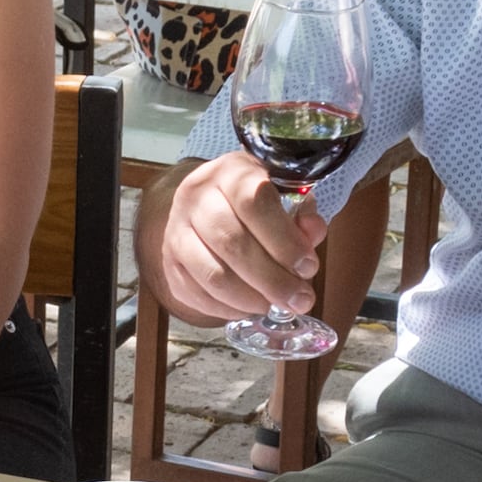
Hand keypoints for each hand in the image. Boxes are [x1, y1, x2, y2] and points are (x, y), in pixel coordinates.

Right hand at [153, 156, 327, 323]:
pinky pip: (199, 296)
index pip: (253, 202)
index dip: (284, 239)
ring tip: (276, 305)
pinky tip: (251, 306)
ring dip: (252, 299)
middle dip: (273, 279)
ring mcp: (177, 232)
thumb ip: (303, 215)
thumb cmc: (255, 203)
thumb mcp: (285, 195)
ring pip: (214, 276)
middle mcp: (196, 198)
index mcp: (229, 172)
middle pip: (232, 243)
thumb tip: (311, 234)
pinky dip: (230, 309)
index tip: (308, 266)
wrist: (210, 205)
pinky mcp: (170, 264)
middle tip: (300, 299)